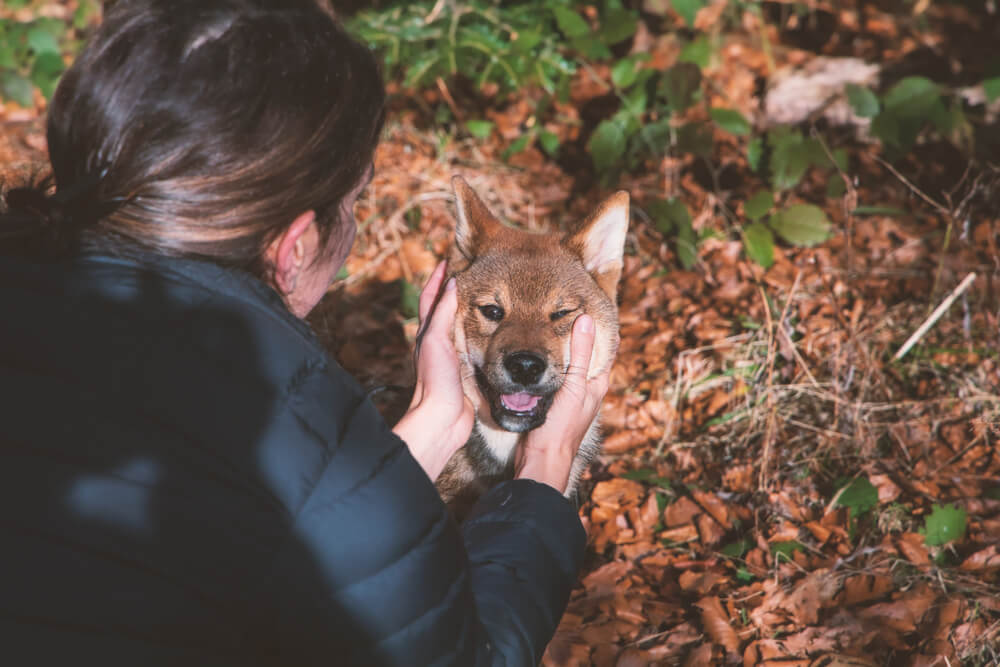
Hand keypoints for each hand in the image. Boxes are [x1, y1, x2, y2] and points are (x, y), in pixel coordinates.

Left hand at [392, 261, 474, 480]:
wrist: (442, 419)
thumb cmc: (437, 381)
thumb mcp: (437, 341)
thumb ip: (444, 313)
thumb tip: (452, 284)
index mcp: (428, 334)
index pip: (431, 298)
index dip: (437, 278)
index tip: (448, 260)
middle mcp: (438, 343)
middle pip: (445, 309)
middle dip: (454, 290)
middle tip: (471, 272)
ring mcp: (452, 358)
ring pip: (461, 326)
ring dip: (470, 309)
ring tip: (488, 294)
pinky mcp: (466, 371)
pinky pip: (475, 345)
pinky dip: (483, 332)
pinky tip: (497, 330)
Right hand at [514, 314, 610, 493]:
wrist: (542, 458)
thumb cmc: (562, 425)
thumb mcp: (574, 385)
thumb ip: (579, 352)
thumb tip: (586, 318)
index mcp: (598, 382)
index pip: (606, 346)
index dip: (601, 326)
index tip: (590, 303)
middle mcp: (587, 387)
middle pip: (586, 352)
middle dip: (579, 334)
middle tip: (565, 306)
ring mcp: (570, 394)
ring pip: (567, 363)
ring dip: (560, 346)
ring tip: (549, 322)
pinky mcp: (553, 400)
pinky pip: (551, 374)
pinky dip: (547, 361)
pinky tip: (535, 353)